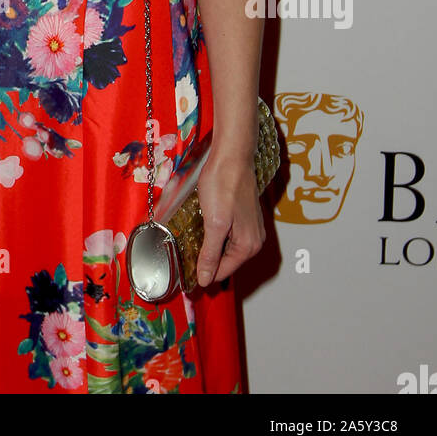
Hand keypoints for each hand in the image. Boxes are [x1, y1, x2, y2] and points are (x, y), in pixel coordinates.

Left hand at [194, 149, 264, 288]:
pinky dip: (215, 235)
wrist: (231, 155)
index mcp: (248, 245)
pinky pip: (228, 234)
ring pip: (226, 247)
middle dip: (206, 261)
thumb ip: (211, 253)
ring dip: (210, 248)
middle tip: (183, 258)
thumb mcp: (215, 223)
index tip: (184, 275)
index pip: (223, 271)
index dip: (203, 274)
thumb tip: (206, 279)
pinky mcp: (243, 215)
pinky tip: (202, 229)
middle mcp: (254, 239)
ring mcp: (250, 227)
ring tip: (190, 244)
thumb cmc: (224, 185)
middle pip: (226, 261)